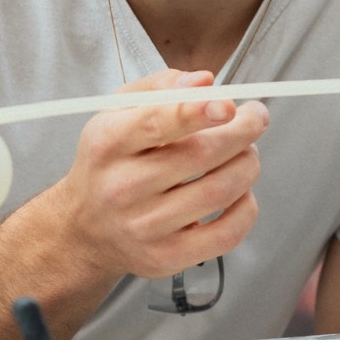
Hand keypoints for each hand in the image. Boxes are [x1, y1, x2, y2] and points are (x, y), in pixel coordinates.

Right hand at [55, 67, 269, 282]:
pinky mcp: (166, 257)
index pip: (154, 122)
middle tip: (255, 118)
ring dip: (248, 164)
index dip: (196, 111)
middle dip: (242, 131)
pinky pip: (227, 234)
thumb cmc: (109, 162)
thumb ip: (162, 86)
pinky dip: (247, 207)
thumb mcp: (118, 111)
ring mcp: (144, 226)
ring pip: (219, 191)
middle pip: (199, 155)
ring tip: (246, 152)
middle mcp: (121, 187)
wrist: (84, 226)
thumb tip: (205, 82)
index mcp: (108, 143)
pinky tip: (240, 192)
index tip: (228, 104)